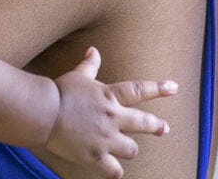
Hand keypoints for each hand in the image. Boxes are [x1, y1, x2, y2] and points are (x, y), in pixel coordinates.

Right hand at [46, 47, 174, 178]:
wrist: (44, 112)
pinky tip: (115, 170)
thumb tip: (94, 50)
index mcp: (109, 96)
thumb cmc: (59, 92)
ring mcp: (105, 139)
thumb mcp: (77, 76)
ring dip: (130, 149)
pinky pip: (114, 170)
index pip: (139, 91)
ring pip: (132, 149)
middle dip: (156, 126)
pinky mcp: (95, 156)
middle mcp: (112, 118)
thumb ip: (89, 65)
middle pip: (143, 123)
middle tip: (165, 129)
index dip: (158, 89)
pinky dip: (115, 171)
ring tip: (129, 149)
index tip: (174, 87)